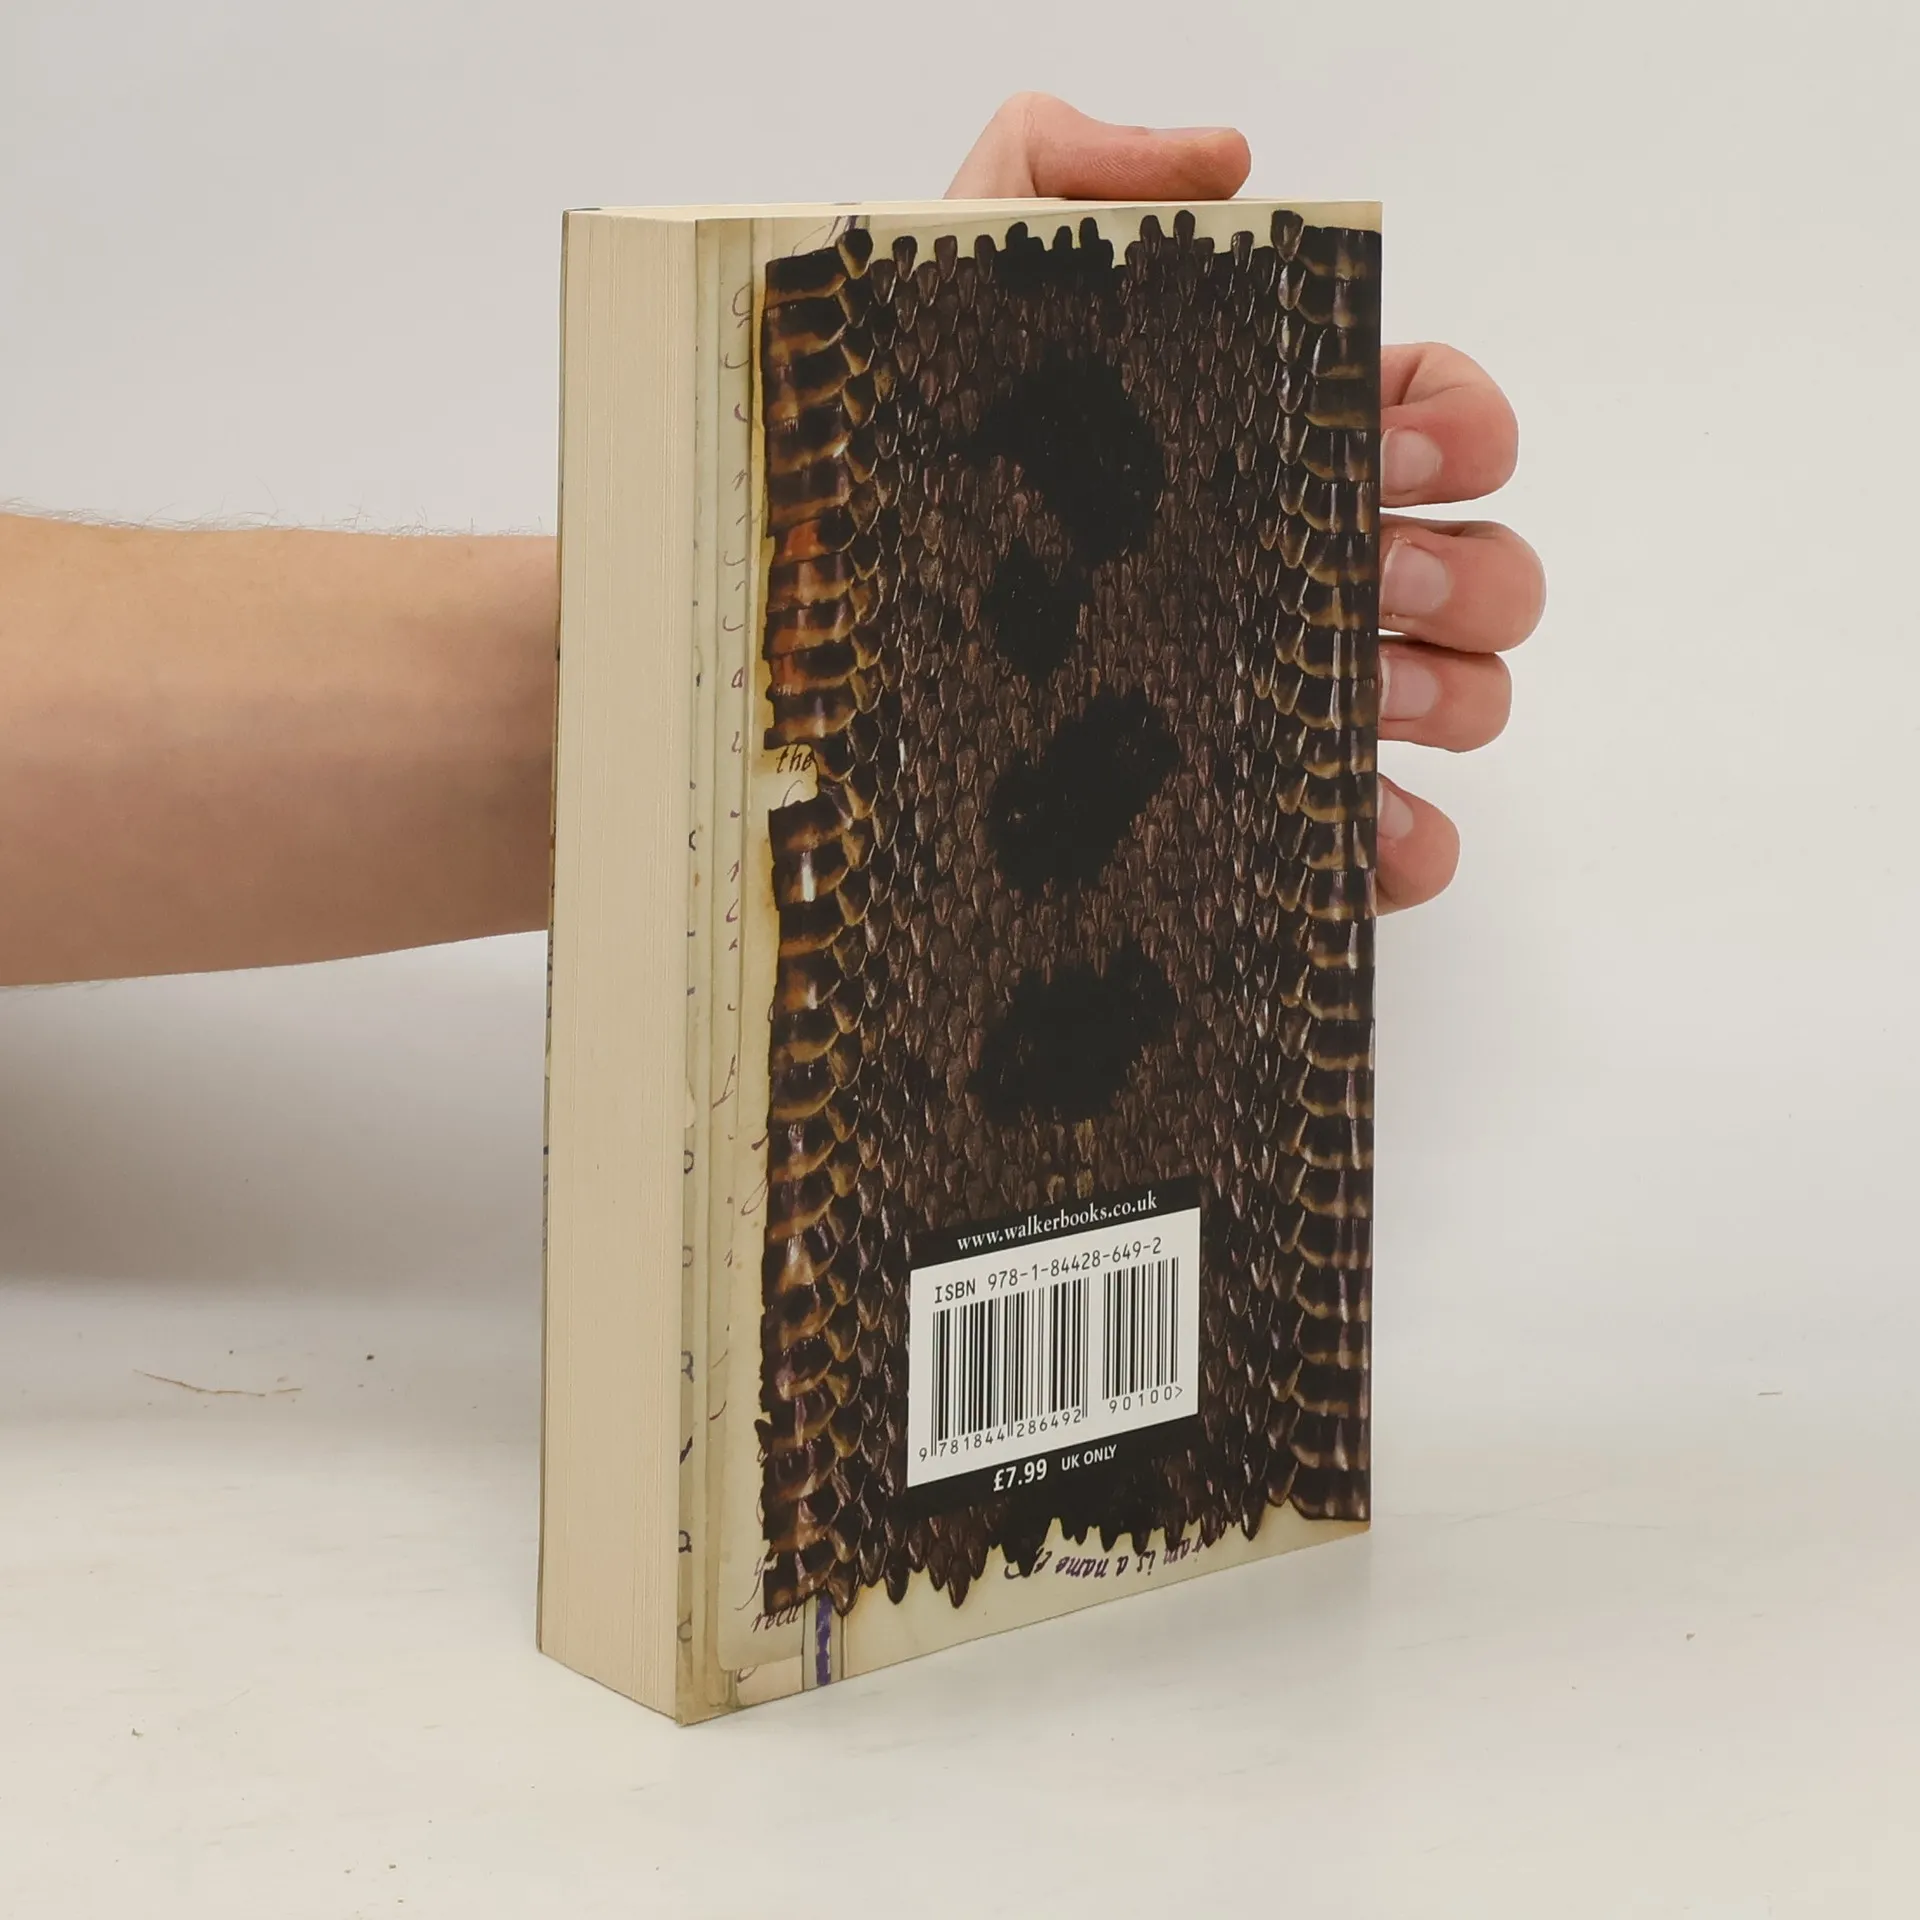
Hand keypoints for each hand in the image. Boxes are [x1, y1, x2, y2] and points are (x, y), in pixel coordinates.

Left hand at [949, 94, 1543, 910]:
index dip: (1454, 421)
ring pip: (1465, 692)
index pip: (1434, 412)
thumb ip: (1067, 171)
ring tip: (1361, 689)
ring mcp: (1286, 694)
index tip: (1386, 442)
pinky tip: (1362, 826)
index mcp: (1265, 447)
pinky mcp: (1252, 812)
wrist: (804, 632)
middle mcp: (1296, 567)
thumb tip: (1226, 165)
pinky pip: (1385, 840)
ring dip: (1454, 691)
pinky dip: (1407, 841)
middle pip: (1483, 565)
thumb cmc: (895, 465)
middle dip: (1466, 566)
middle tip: (1370, 568)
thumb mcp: (957, 285)